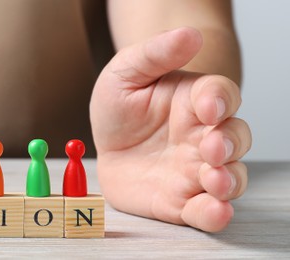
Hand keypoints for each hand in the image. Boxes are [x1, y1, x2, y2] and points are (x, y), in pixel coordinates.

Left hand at [90, 27, 251, 231]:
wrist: (108, 144)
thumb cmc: (123, 105)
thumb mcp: (125, 73)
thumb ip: (155, 54)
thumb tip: (188, 34)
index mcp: (196, 101)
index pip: (221, 95)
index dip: (220, 99)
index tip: (208, 106)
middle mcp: (205, 136)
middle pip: (235, 138)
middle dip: (229, 143)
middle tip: (212, 147)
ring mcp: (198, 170)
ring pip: (230, 177)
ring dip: (229, 181)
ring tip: (215, 180)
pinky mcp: (182, 200)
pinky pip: (206, 211)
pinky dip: (214, 214)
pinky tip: (213, 211)